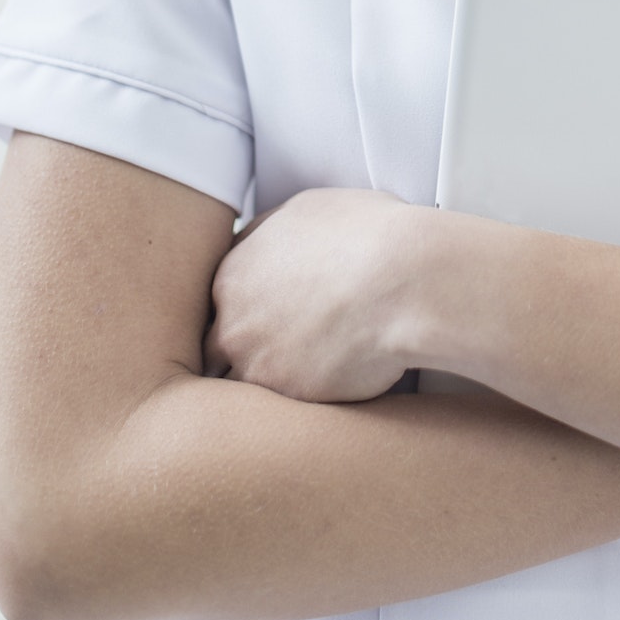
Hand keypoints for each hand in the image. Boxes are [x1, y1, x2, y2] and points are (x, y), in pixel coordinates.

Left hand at [203, 187, 426, 401]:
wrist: (403, 281)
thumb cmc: (368, 233)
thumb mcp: (307, 208)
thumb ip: (271, 234)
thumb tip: (265, 243)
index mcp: (232, 275)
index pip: (217, 305)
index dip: (243, 312)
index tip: (266, 317)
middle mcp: (232, 323)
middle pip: (216, 348)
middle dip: (242, 351)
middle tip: (278, 351)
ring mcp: (255, 365)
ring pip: (239, 386)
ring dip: (262, 383)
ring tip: (296, 379)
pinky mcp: (287, 400)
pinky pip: (279, 411)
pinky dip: (295, 404)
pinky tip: (322, 389)